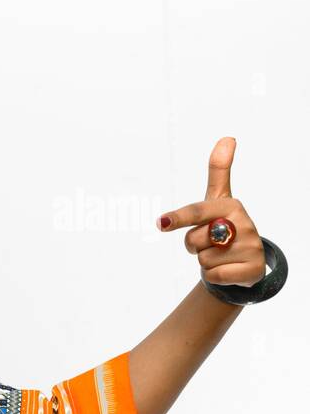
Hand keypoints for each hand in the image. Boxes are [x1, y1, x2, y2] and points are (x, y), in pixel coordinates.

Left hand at [156, 137, 265, 287]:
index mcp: (231, 206)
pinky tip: (226, 268)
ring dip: (204, 261)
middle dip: (193, 244)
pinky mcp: (252, 270)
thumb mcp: (219, 200)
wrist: (244, 260)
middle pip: (193, 239)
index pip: (198, 212)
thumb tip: (228, 137)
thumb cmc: (224, 226)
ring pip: (202, 260)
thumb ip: (219, 171)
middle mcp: (245, 225)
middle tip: (208, 241)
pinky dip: (213, 275)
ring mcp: (251, 248)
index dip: (178, 217)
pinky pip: (214, 275)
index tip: (161, 221)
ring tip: (219, 254)